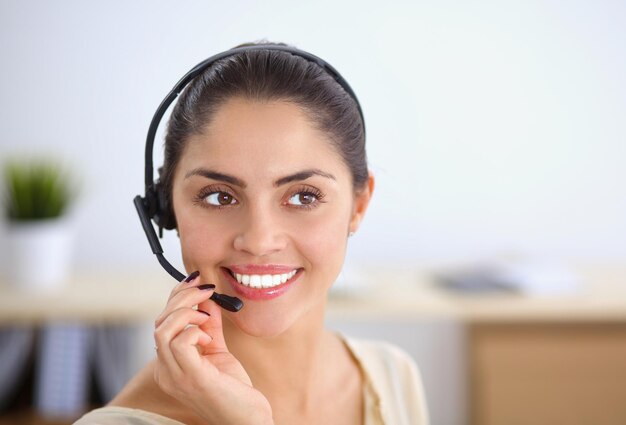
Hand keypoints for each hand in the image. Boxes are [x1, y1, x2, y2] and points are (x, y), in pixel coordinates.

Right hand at [153, 272, 272, 423]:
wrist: (247, 420)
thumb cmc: (233, 390)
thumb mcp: (218, 351)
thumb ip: (211, 326)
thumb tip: (207, 300)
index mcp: (169, 365)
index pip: (161, 323)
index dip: (176, 297)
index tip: (196, 281)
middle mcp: (166, 372)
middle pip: (159, 322)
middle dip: (182, 298)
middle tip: (206, 289)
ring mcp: (175, 377)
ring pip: (163, 330)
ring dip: (187, 311)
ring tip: (207, 315)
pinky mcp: (191, 379)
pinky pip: (180, 343)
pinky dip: (195, 331)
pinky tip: (209, 337)